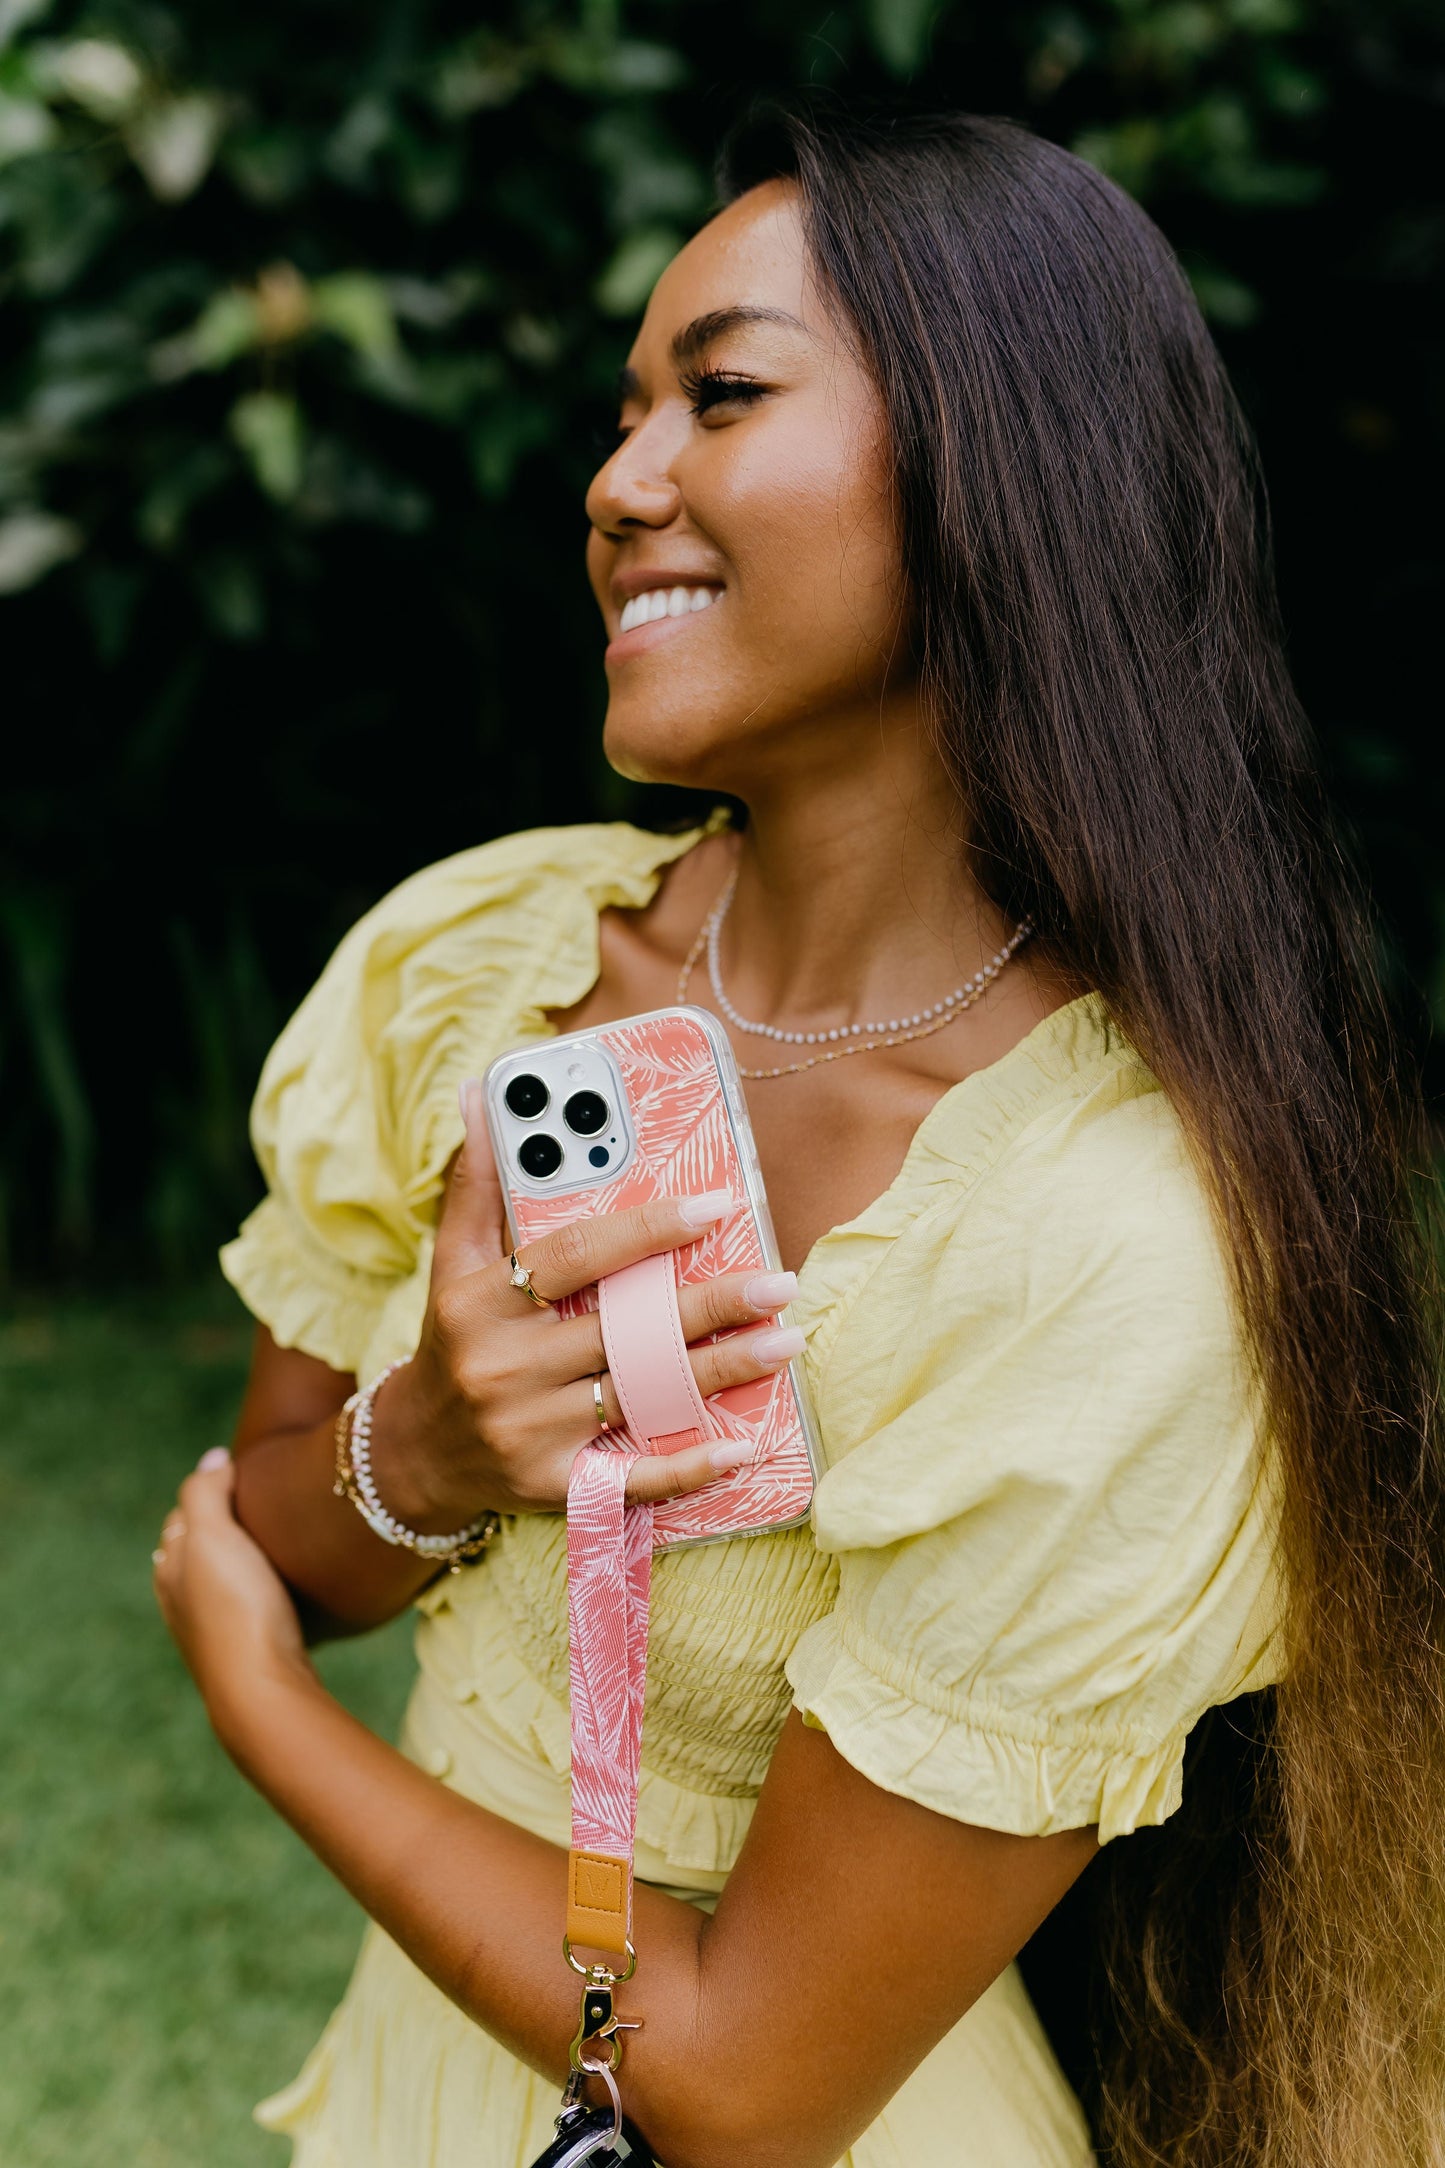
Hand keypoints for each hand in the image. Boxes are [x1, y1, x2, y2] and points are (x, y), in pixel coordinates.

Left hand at [152, 1449, 313, 1715]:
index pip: (181, 1517)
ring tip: (274, 1545)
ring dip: (239, 1562)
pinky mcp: (245, 1653)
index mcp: (170, 1569)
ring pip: (221, 1583)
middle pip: (197, 1552)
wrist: (260, 1689)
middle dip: (219, 1528)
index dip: (207, 1492)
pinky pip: (245, 1609)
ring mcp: (212, 1631)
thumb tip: (213, 1456)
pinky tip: (282, 1592)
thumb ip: (205, 1491)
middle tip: (259, 1505)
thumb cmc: (236, 1607)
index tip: (241, 1475)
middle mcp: (183, 1601)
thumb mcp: (213, 1536)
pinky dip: (256, 1591)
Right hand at [369, 1077, 805, 1525]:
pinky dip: (689, 1465)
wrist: (416, 1453)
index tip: (715, 1206)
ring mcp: (529, 1430)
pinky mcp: (552, 1485)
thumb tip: (483, 1094)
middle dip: (710, 1305)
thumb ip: (477, 1182)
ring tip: (786, 1341)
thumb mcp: (452, 1261)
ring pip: (641, 1395)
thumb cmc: (454, 1337)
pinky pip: (631, 1478)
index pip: (576, 1255)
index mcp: (481, 1300)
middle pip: (624, 1330)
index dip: (648, 1228)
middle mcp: (503, 1366)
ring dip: (721, 1371)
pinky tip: (743, 1445)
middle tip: (781, 1282)